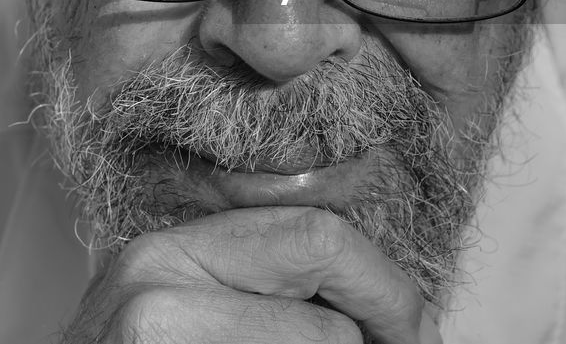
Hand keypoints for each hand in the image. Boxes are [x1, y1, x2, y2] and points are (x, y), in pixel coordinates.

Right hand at [60, 206, 443, 343]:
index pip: (315, 232)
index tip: (415, 327)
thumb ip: (267, 295)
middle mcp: (155, 272)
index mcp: (174, 249)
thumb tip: (395, 313)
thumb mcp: (194, 321)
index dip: (385, 283)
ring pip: (323, 337)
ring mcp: (150, 324)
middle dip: (389, 311)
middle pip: (324, 257)